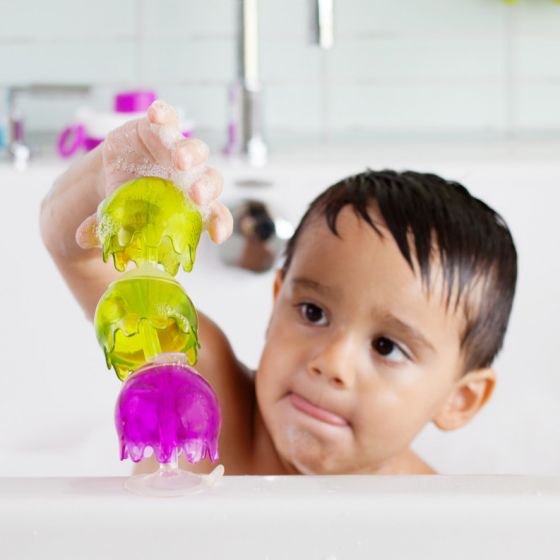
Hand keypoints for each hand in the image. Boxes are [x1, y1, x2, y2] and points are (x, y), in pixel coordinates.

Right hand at [75, 100, 232, 248]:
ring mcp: (178, 151)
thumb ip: (108, 228)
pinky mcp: (161, 128)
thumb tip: (83, 237)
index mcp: (191, 206)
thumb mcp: (119, 218)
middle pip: (211, 181)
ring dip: (189, 154)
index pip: (215, 216)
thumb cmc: (127, 202)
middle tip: (196, 195)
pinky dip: (163, 115)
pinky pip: (168, 119)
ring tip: (179, 160)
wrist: (115, 171)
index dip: (219, 224)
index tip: (216, 235)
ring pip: (195, 150)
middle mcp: (192, 178)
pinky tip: (156, 116)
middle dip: (206, 188)